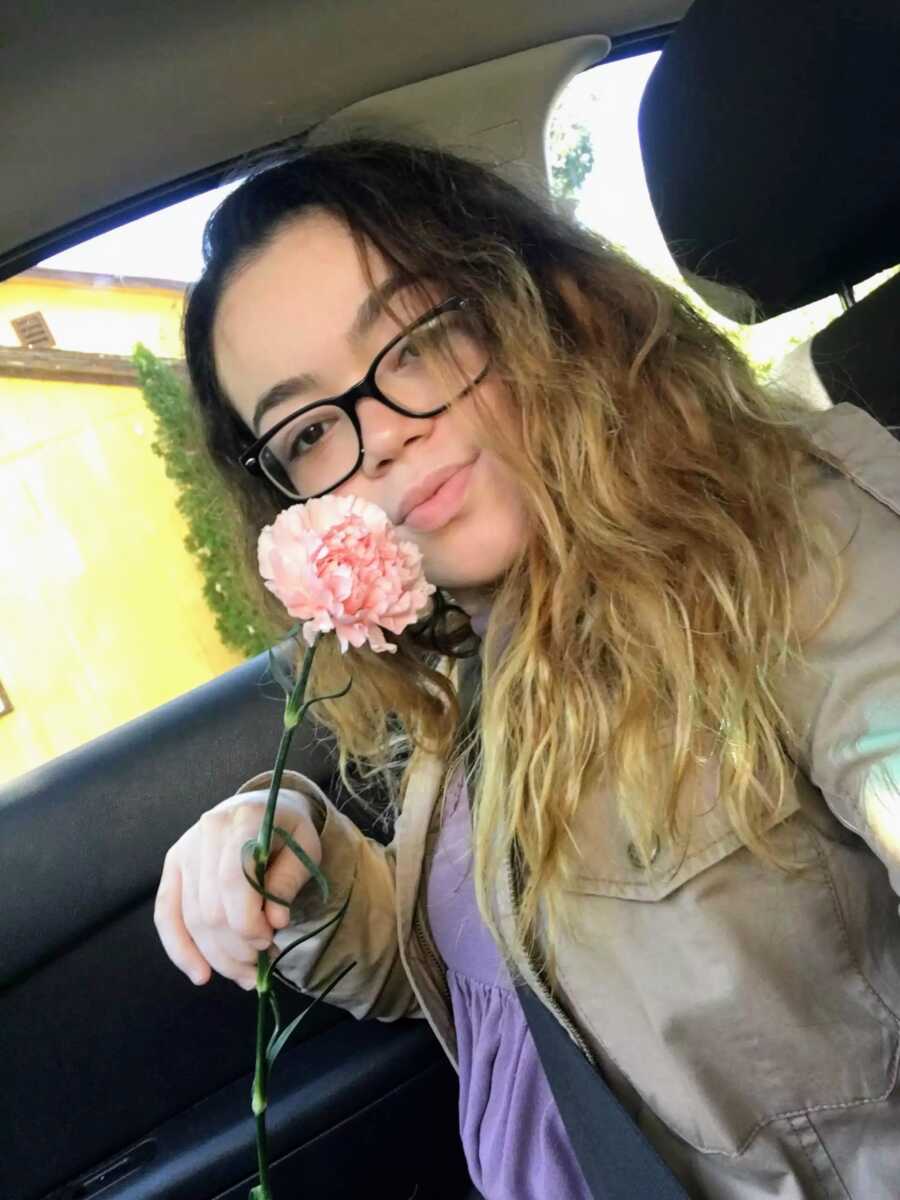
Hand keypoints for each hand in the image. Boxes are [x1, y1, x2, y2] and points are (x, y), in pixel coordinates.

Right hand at [154, 790, 322, 989]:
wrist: (262, 807)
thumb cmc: (287, 832)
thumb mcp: (305, 849)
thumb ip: (289, 881)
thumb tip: (275, 921)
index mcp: (244, 819)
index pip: (232, 880)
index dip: (247, 922)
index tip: (269, 942)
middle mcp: (207, 832)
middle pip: (210, 907)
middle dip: (236, 946)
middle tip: (262, 963)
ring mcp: (185, 848)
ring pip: (191, 917)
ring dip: (217, 956)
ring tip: (245, 975)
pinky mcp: (172, 866)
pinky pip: (166, 914)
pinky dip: (180, 949)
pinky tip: (201, 975)